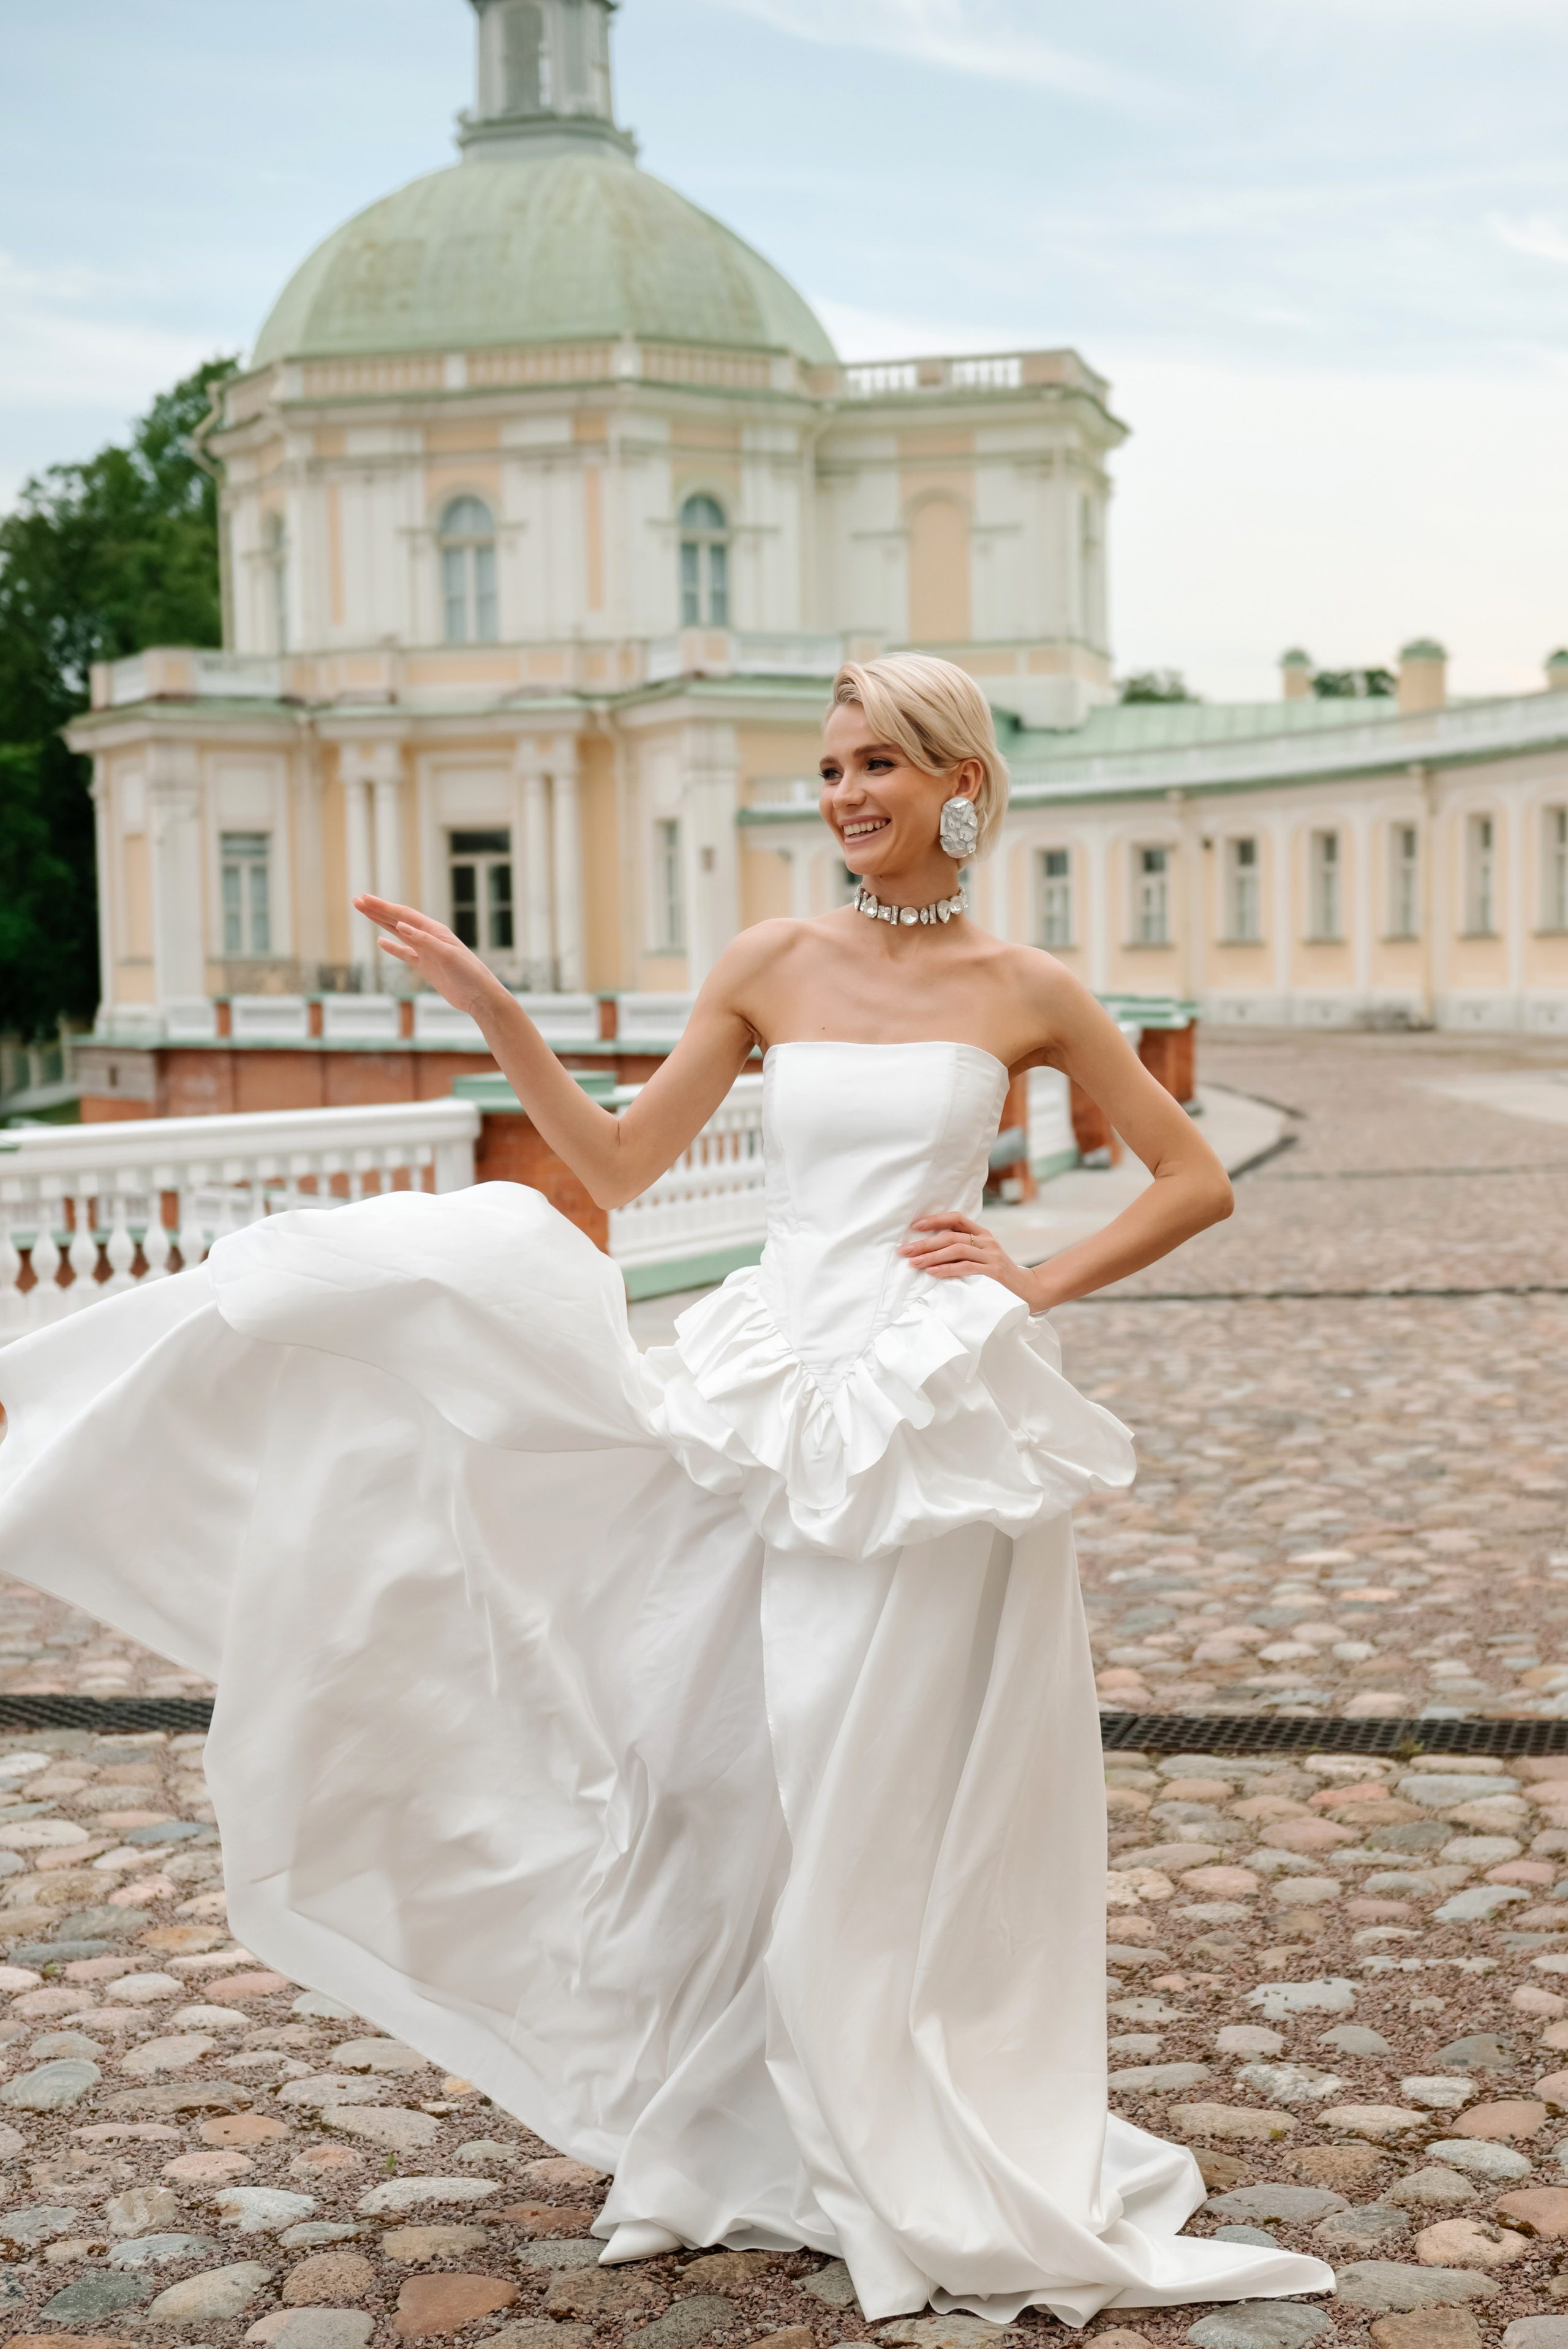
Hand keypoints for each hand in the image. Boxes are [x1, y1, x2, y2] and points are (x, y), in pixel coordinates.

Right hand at [354, 895, 503, 1017]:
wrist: (480, 996)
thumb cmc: (468, 974)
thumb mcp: (446, 956)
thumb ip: (424, 941)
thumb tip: (402, 926)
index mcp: (434, 931)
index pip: (403, 915)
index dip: (382, 906)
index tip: (364, 899)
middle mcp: (429, 937)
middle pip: (397, 920)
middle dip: (377, 910)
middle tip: (356, 900)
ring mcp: (426, 952)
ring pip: (399, 934)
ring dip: (381, 923)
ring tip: (365, 913)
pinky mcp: (427, 966)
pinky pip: (405, 954)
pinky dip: (392, 948)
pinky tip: (381, 942)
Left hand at [899, 1212, 1038, 1308]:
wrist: (1029, 1289)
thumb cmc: (999, 1275)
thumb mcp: (981, 1258)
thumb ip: (962, 1252)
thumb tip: (930, 1252)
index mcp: (982, 1234)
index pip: (956, 1219)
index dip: (935, 1220)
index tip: (915, 1226)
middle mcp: (986, 1240)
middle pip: (951, 1235)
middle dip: (925, 1243)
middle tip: (904, 1250)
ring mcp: (991, 1255)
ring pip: (956, 1249)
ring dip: (932, 1256)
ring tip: (914, 1262)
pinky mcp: (994, 1271)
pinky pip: (966, 1267)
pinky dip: (947, 1269)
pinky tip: (932, 1273)